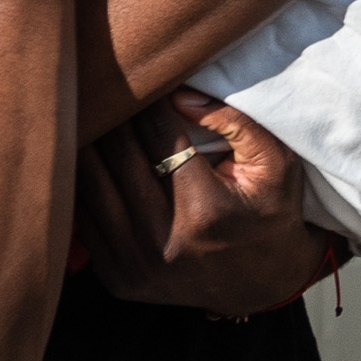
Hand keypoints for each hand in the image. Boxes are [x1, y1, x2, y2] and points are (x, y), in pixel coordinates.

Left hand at [75, 90, 339, 318]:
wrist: (262, 284)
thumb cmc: (270, 212)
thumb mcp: (277, 164)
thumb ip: (236, 122)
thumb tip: (178, 93)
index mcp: (204, 212)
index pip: (156, 133)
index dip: (148, 98)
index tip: (146, 76)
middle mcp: (162, 243)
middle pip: (116, 155)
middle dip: (114, 113)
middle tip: (112, 83)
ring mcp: (134, 266)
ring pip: (88, 184)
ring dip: (88, 142)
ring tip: (95, 112)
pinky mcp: (116, 279)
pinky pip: (83, 217)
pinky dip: (83, 182)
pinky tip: (91, 156)